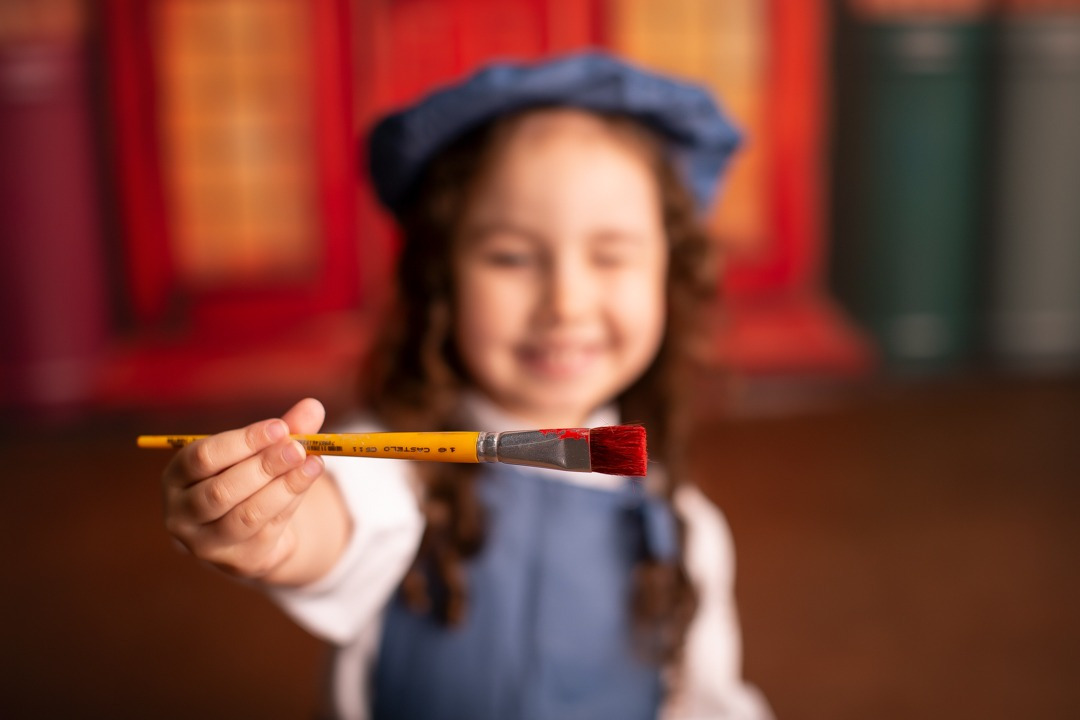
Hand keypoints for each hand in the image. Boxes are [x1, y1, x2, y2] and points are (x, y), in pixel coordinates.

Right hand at [162, 398, 325, 578]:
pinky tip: (309, 478)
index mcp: (176, 477)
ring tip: (313, 463)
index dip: (243, 441)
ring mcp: (206, 543)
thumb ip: (282, 431)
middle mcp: (182, 513)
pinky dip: (291, 501)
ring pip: (246, 515)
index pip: (202, 457)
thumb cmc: (247, 480)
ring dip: (283, 487)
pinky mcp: (237, 561)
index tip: (280, 427)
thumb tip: (314, 406)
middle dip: (264, 466)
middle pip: (222, 490)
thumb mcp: (257, 453)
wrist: (251, 533)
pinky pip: (268, 529)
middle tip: (298, 448)